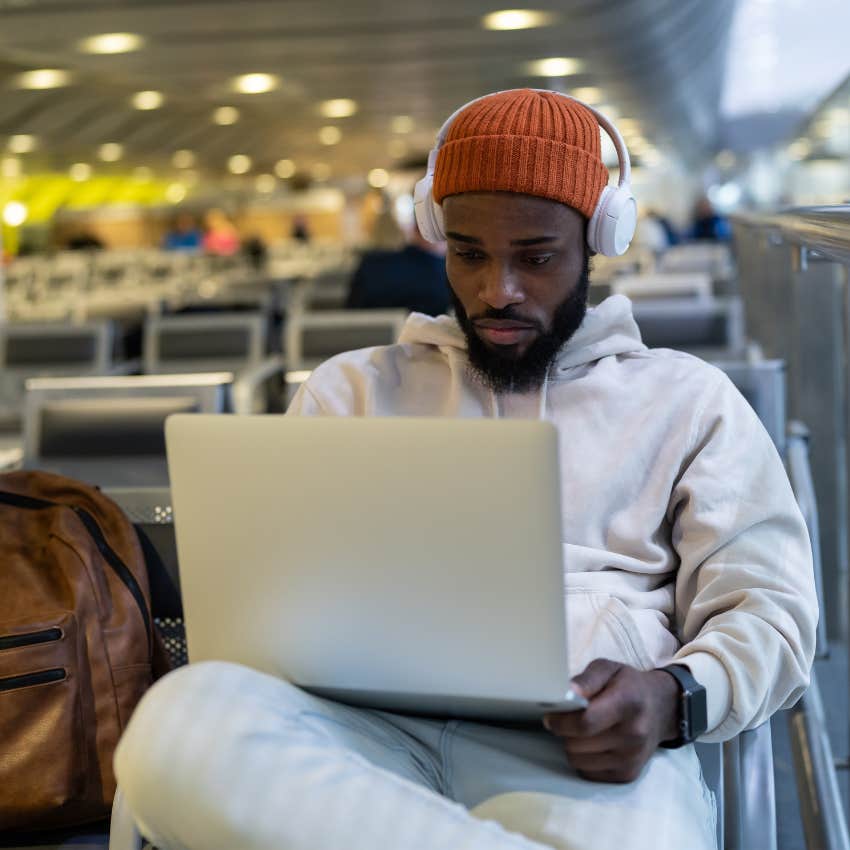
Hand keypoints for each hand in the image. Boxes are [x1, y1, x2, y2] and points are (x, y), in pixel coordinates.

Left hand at [543, 658, 680, 782]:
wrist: (661, 709)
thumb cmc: (628, 685)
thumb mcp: (609, 669)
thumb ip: (587, 679)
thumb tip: (568, 692)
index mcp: (627, 703)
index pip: (585, 723)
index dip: (561, 722)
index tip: (551, 717)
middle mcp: (633, 734)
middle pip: (577, 744)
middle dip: (565, 732)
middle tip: (568, 721)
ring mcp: (632, 758)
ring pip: (579, 761)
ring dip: (573, 746)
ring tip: (582, 732)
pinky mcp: (628, 775)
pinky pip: (588, 773)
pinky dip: (584, 759)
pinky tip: (592, 744)